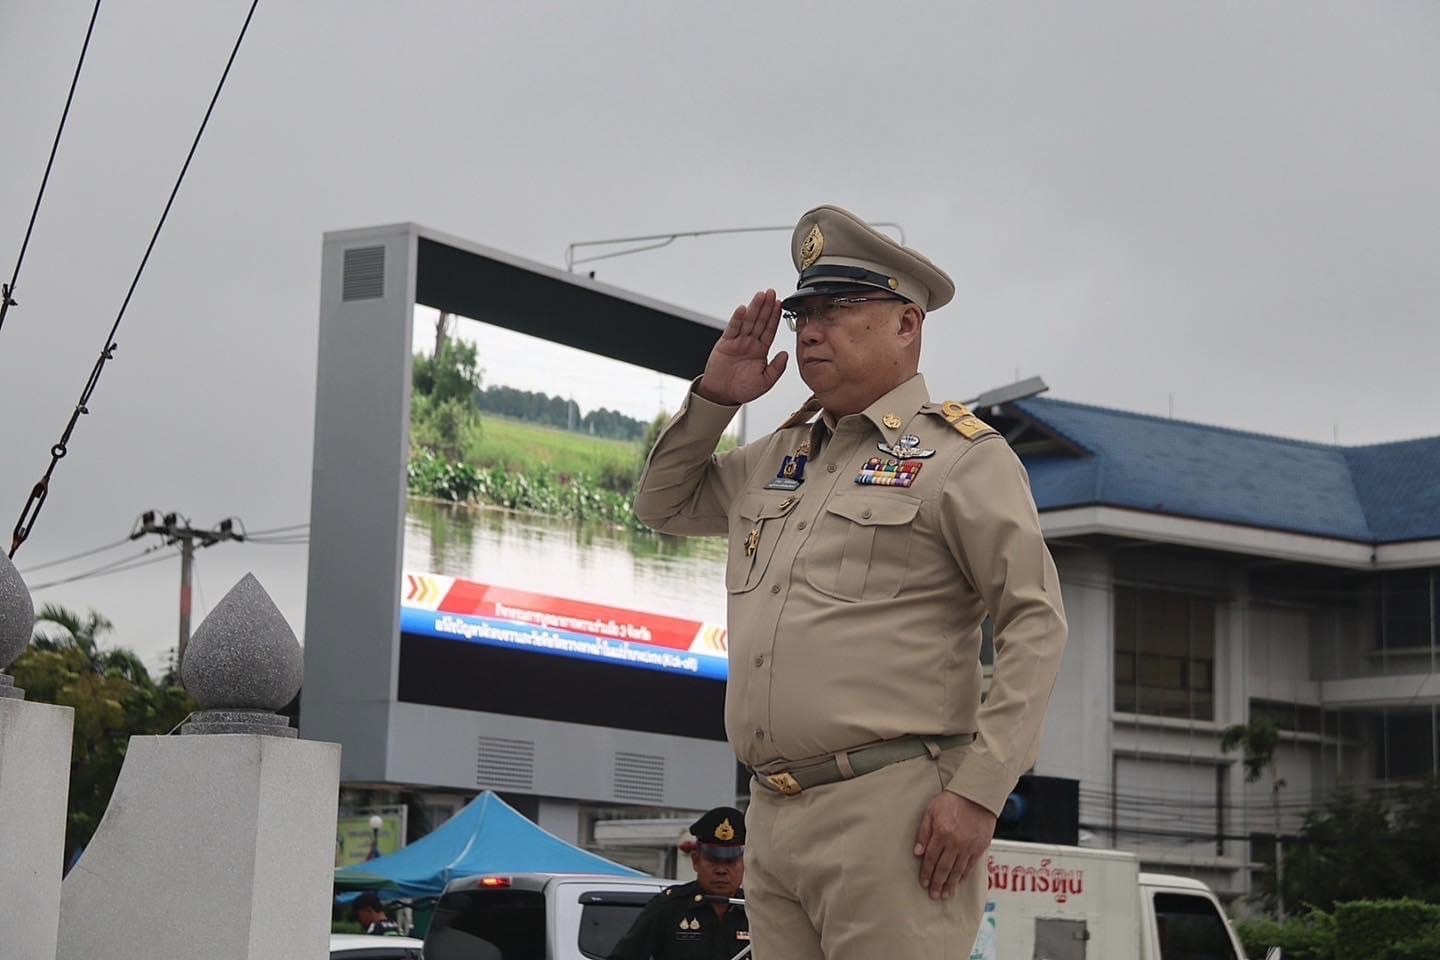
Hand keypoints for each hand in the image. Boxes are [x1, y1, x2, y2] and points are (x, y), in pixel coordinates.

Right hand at [696, 289, 787, 405]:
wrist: (722, 395)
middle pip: (760, 321)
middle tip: (772, 293)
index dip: (775, 317)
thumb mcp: (765, 381)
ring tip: (760, 296)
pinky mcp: (726, 343)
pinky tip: (742, 309)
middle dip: (766, 307)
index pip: (770, 330)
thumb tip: (785, 354)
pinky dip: (737, 319)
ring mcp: (738, 342)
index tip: (780, 305)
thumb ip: (777, 368)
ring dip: (754, 308)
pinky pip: (733, 329)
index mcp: (761, 350)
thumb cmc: (742, 389)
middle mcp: (750, 343)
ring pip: (748, 321)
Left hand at [914, 790, 995, 899]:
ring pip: (957, 870)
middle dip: (938, 883)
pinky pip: (970, 866)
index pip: (931, 858)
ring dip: (950, 884)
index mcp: (941, 833)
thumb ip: (923, 832)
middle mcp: (955, 843)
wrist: (977, 795)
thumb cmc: (952, 800)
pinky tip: (959, 883)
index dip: (926, 872)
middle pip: (944, 868)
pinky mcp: (980, 847)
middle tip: (934, 895)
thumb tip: (917, 852)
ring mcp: (969, 846)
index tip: (923, 883)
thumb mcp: (930, 811)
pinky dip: (964, 876)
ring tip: (945, 894)